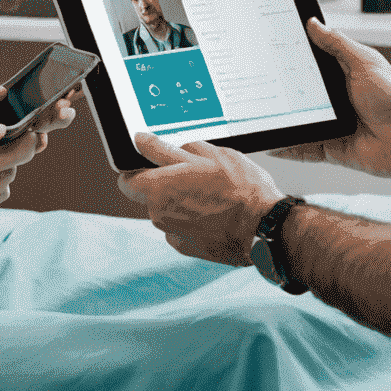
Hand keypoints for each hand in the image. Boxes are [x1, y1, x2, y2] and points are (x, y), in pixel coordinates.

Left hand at [117, 131, 282, 265]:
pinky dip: (191, 219)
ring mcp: (173, 233)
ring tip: (209, 192)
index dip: (137, 168)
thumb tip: (144, 141)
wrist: (264, 227)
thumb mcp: (205, 154)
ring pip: (167, 210)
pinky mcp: (188, 248)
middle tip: (191, 173)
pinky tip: (213, 211)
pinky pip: (181, 227)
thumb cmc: (240, 188)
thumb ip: (166, 149)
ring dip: (180, 200)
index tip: (150, 161)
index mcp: (158, 188)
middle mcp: (159, 215)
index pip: (126, 179)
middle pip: (149, 194)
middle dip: (164, 183)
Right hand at [270, 19, 390, 177]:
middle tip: (256, 86)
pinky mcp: (330, 147)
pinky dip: (288, 148)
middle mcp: (333, 100)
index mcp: (341, 75)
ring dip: (281, 121)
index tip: (269, 52)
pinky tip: (272, 144)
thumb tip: (314, 23)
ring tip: (258, 115)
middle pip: (298, 94)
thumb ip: (337, 45)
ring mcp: (330, 124)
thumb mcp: (364, 63)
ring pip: (297, 122)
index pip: (309, 65)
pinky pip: (304, 148)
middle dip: (280, 92)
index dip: (290, 59)